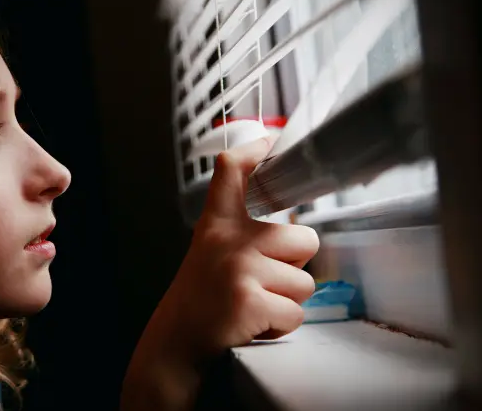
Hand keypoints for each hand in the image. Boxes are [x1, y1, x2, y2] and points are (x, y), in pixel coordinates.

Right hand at [122, 137, 318, 410]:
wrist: (176, 342)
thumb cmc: (202, 296)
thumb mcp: (212, 249)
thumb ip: (243, 230)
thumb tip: (292, 220)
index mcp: (217, 224)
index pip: (233, 173)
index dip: (254, 152)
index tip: (268, 140)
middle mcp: (228, 240)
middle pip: (304, 238)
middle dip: (294, 266)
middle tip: (260, 280)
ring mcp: (239, 269)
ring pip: (305, 282)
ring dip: (286, 300)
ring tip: (254, 303)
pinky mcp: (250, 301)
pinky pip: (296, 313)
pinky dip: (281, 325)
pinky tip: (253, 323)